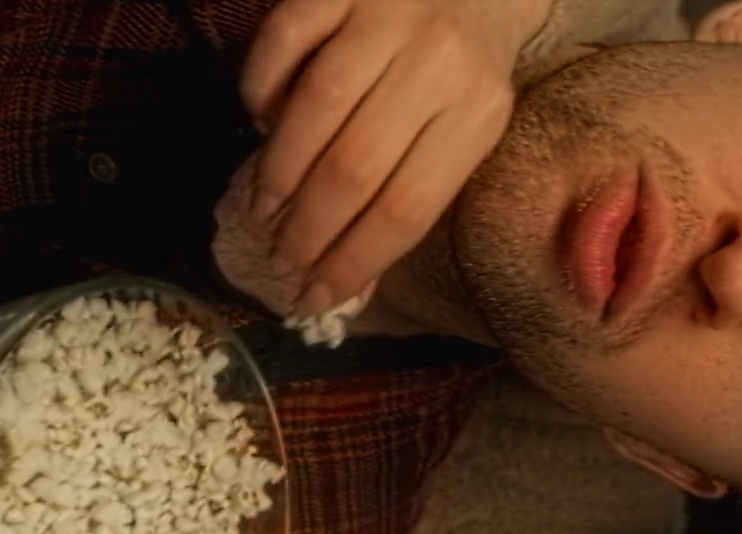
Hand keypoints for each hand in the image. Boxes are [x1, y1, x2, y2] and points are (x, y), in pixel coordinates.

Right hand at [239, 0, 552, 318]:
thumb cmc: (464, 69)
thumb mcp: (463, 130)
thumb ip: (412, 194)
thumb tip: (346, 283)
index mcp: (479, 113)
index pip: (407, 209)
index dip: (353, 260)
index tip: (314, 296)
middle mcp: (438, 63)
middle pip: (356, 167)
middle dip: (308, 228)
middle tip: (280, 258)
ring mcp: (387, 15)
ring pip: (316, 107)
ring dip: (280, 169)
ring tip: (265, 208)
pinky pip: (284, 39)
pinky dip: (262, 87)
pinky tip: (262, 120)